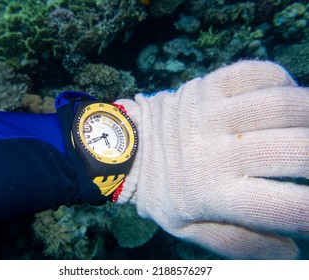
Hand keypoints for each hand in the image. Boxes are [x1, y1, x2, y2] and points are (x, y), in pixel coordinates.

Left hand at [116, 61, 308, 258]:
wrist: (125, 151)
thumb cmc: (161, 193)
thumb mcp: (189, 229)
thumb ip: (239, 243)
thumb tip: (291, 249)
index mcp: (212, 194)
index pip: (285, 207)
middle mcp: (214, 152)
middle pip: (296, 151)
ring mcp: (209, 114)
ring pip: (282, 105)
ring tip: (308, 126)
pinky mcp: (204, 87)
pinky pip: (254, 73)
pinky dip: (280, 80)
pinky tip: (283, 95)